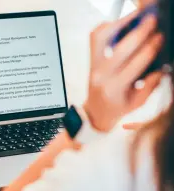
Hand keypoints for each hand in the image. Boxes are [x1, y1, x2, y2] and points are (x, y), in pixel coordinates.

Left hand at [84, 12, 162, 131]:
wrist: (96, 111)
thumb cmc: (118, 107)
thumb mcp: (138, 102)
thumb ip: (151, 85)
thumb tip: (162, 65)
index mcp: (115, 88)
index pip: (135, 64)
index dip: (149, 49)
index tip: (160, 37)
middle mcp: (101, 75)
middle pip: (120, 49)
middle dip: (138, 33)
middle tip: (152, 20)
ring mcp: (93, 65)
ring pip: (102, 39)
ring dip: (119, 24)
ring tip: (136, 16)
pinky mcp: (90, 59)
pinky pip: (95, 38)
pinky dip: (106, 27)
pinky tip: (120, 23)